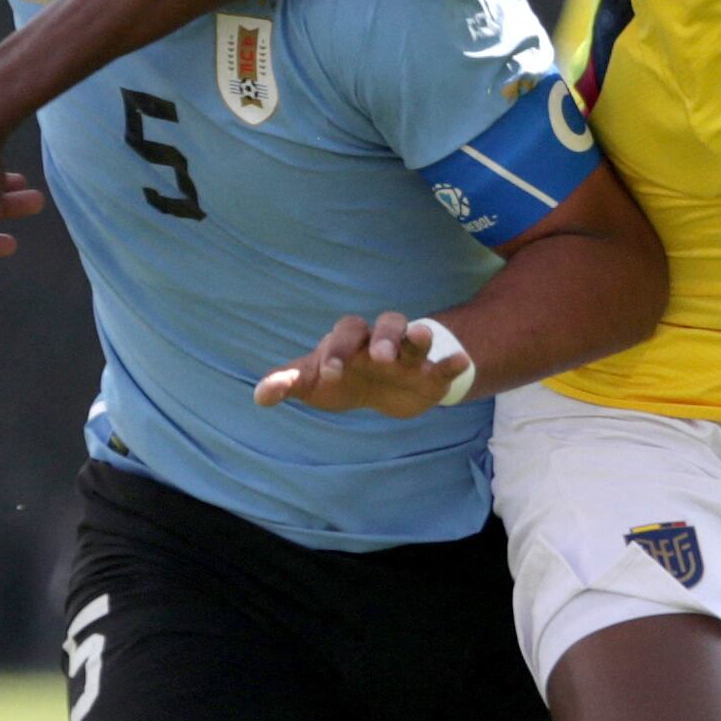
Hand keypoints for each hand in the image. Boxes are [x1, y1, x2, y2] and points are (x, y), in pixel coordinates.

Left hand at [254, 311, 471, 417]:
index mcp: (352, 340)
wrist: (379, 391)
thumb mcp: (314, 382)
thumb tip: (259, 395)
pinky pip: (444, 364)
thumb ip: (288, 383)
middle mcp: (382, 342)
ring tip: (424, 337)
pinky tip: (461, 361)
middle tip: (380, 357)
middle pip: (386, 325)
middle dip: (384, 338)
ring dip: (419, 337)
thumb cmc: (342, 378)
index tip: (330, 374)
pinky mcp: (431, 375)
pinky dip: (452, 361)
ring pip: (416, 337)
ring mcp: (409, 357)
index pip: (345, 333)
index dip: (337, 350)